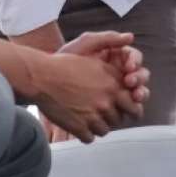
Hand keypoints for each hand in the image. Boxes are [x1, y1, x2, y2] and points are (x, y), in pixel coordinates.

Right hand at [32, 31, 148, 142]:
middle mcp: (106, 101)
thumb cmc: (64, 62)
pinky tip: (79, 125)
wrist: (41, 77)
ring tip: (88, 118)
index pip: (134, 104)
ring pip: (105, 130)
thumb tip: (131, 37)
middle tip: (104, 114)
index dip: (130, 108)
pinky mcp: (79, 128)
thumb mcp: (93, 49)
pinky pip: (90, 138)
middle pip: (119, 119)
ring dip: (98, 126)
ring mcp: (93, 116)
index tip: (125, 109)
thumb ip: (114, 46)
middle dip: (113, 117)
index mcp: (113, 84)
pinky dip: (85, 134)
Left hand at [61, 31, 150, 103]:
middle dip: (139, 80)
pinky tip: (124, 110)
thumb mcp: (85, 44)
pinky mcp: (111, 109)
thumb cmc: (66, 59)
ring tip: (134, 97)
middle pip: (140, 78)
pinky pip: (125, 112)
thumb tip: (130, 37)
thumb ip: (107, 38)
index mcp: (117, 60)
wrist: (46, 79)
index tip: (129, 67)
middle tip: (131, 83)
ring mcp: (117, 94)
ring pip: (136, 97)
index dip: (135, 63)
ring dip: (139, 96)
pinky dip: (128, 111)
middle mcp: (120, 77)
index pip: (135, 60)